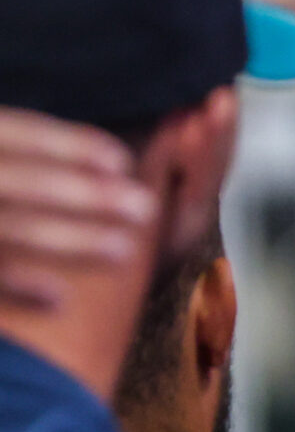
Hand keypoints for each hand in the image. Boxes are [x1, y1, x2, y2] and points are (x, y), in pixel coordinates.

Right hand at [0, 109, 154, 308]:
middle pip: (9, 185)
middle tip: (143, 208)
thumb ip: (15, 157)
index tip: (121, 160)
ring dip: (64, 242)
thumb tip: (101, 165)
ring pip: (1, 231)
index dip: (64, 144)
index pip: (6, 132)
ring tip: (123, 252)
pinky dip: (14, 286)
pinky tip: (59, 300)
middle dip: (79, 195)